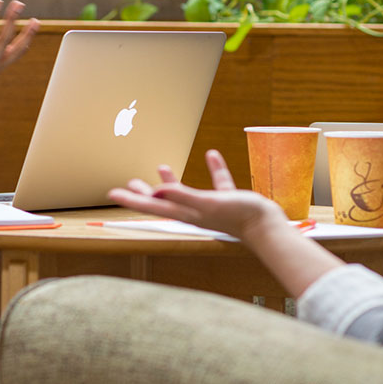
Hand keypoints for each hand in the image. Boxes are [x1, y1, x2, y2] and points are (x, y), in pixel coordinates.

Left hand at [107, 150, 286, 243]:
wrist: (269, 228)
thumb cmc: (239, 216)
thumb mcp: (209, 203)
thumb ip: (183, 196)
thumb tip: (157, 190)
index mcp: (186, 212)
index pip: (152, 205)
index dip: (132, 199)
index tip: (112, 193)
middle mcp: (194, 211)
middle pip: (163, 202)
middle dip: (145, 194)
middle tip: (130, 184)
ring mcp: (211, 207)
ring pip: (187, 193)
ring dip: (172, 182)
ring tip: (161, 167)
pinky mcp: (229, 201)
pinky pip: (218, 183)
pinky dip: (214, 170)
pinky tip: (212, 155)